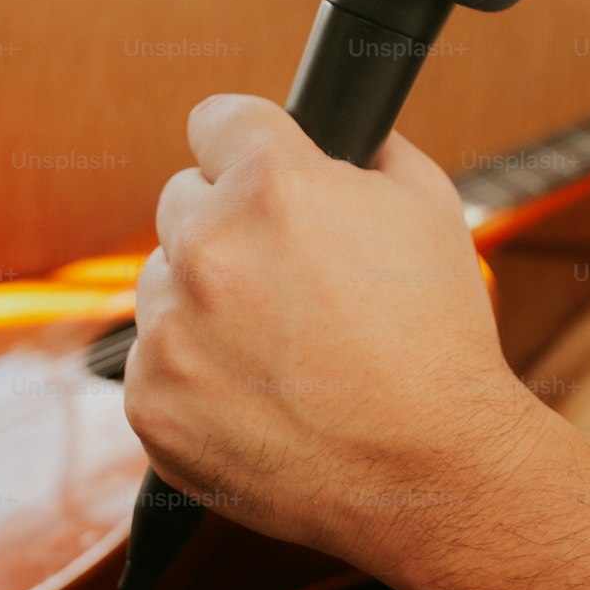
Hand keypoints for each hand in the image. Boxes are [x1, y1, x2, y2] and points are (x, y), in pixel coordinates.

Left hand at [124, 94, 536, 576]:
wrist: (428, 470)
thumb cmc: (438, 339)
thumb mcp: (430, 208)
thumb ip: (373, 150)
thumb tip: (347, 135)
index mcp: (272, 184)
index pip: (215, 119)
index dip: (244, 142)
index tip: (251, 162)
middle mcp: (208, 246)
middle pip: (181, 199)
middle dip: (226, 223)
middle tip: (285, 275)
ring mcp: (171, 328)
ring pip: (163, 282)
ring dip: (203, 299)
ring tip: (278, 347)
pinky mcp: (150, 400)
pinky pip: (153, 360)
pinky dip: (192, 372)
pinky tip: (257, 395)